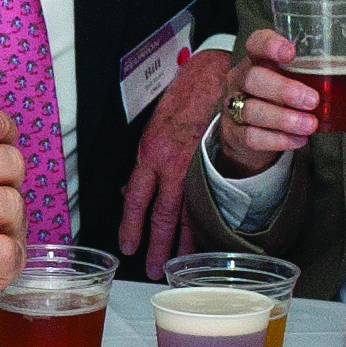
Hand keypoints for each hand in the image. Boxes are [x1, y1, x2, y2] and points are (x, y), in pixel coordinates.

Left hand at [116, 47, 235, 270]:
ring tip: (176, 264)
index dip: (130, 226)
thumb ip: (144, 163)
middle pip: (162, 215)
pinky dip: (204, 222)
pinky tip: (203, 240)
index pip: (136, 199)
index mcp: (150, 153)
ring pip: (187, 213)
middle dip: (156, 245)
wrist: (215, 77)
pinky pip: (208, 201)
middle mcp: (172, 163)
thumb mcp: (152, 129)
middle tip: (152, 269)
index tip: (128, 247)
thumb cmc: (182, 100)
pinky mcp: (218, 165)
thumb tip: (132, 192)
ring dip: (181, 242)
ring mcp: (197, 166)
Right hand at [206, 28, 320, 175]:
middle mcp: (241, 79)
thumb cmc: (281, 99)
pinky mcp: (235, 133)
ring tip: (310, 125)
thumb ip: (324, 75)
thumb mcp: (296, 80)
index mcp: (257, 60)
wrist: (251, 134)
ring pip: (252, 110)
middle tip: (312, 100)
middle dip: (283, 89)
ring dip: (284, 119)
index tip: (291, 52)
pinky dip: (278, 140)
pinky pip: (252, 136)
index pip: (256, 43)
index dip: (269, 45)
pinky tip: (298, 140)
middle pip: (253, 78)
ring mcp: (234, 107)